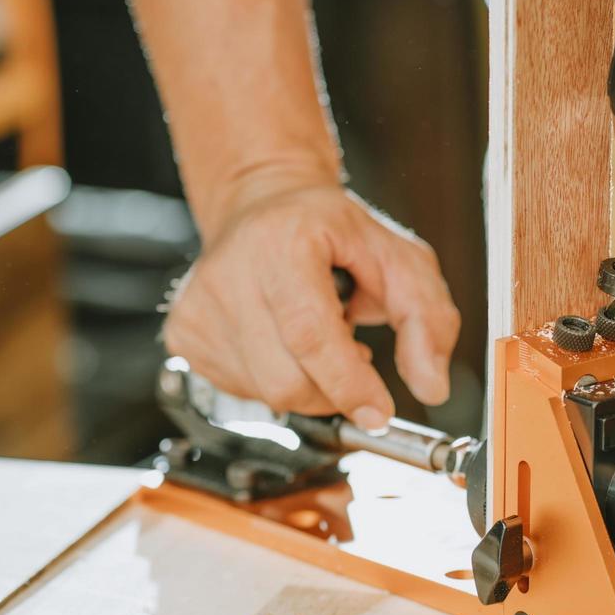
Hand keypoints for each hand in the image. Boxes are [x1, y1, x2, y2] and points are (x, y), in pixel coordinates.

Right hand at [162, 181, 460, 430]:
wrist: (263, 204)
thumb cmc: (331, 232)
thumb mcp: (400, 260)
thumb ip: (428, 320)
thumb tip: (431, 387)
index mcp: (282, 241)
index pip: (311, 334)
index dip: (349, 383)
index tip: (380, 411)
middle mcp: (229, 271)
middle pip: (286, 379)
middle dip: (334, 390)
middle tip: (353, 355)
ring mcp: (198, 305)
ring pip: (264, 394)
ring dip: (306, 383)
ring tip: (314, 338)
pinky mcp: (182, 332)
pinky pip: (241, 392)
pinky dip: (274, 381)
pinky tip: (281, 343)